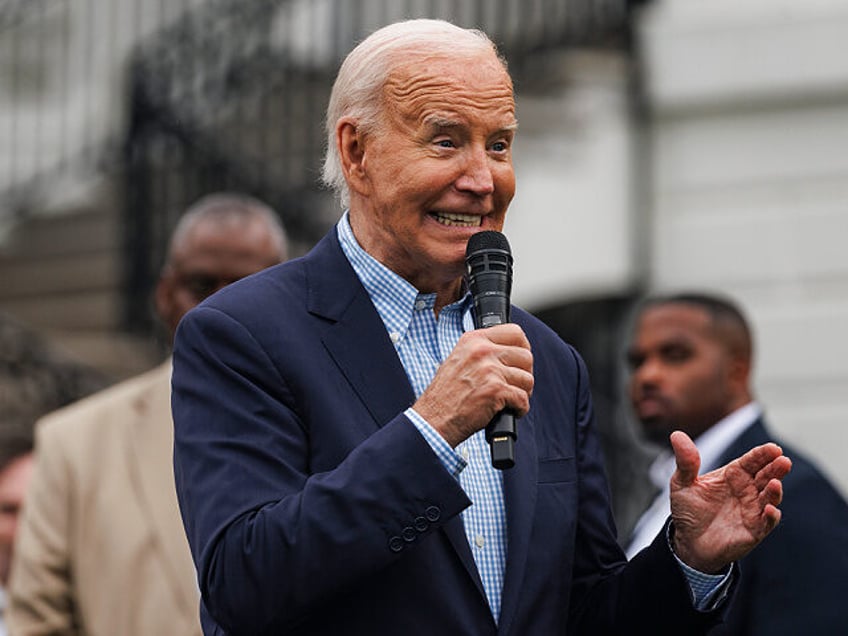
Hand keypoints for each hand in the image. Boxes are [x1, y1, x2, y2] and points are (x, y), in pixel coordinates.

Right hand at [413, 324, 533, 446]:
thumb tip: (509, 351)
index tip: (520, 361)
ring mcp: (489, 370)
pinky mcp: (496, 391)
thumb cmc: (446, 394)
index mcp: (474, 340)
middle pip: (526, 356)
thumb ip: (482, 351)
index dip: (523, 348)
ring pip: (527, 379)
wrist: (434, 417)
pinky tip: (510, 411)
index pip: (515, 332)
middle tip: (516, 385)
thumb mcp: (459, 359)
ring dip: (523, 393)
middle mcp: (482, 351)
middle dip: (525, 374)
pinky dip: (520, 409)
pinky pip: (523, 398)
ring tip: (511, 400)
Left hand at [668, 430, 791, 572]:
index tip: (773, 448)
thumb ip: (685, 462)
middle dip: (776, 468)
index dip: (762, 454)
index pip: (751, 461)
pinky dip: (771, 516)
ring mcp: (752, 510)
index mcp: (733, 475)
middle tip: (783, 460)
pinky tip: (770, 509)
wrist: (688, 542)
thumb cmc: (689, 510)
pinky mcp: (754, 530)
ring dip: (775, 491)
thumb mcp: (682, 483)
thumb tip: (677, 435)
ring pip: (770, 497)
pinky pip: (767, 522)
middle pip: (766, 476)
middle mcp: (747, 490)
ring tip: (775, 483)